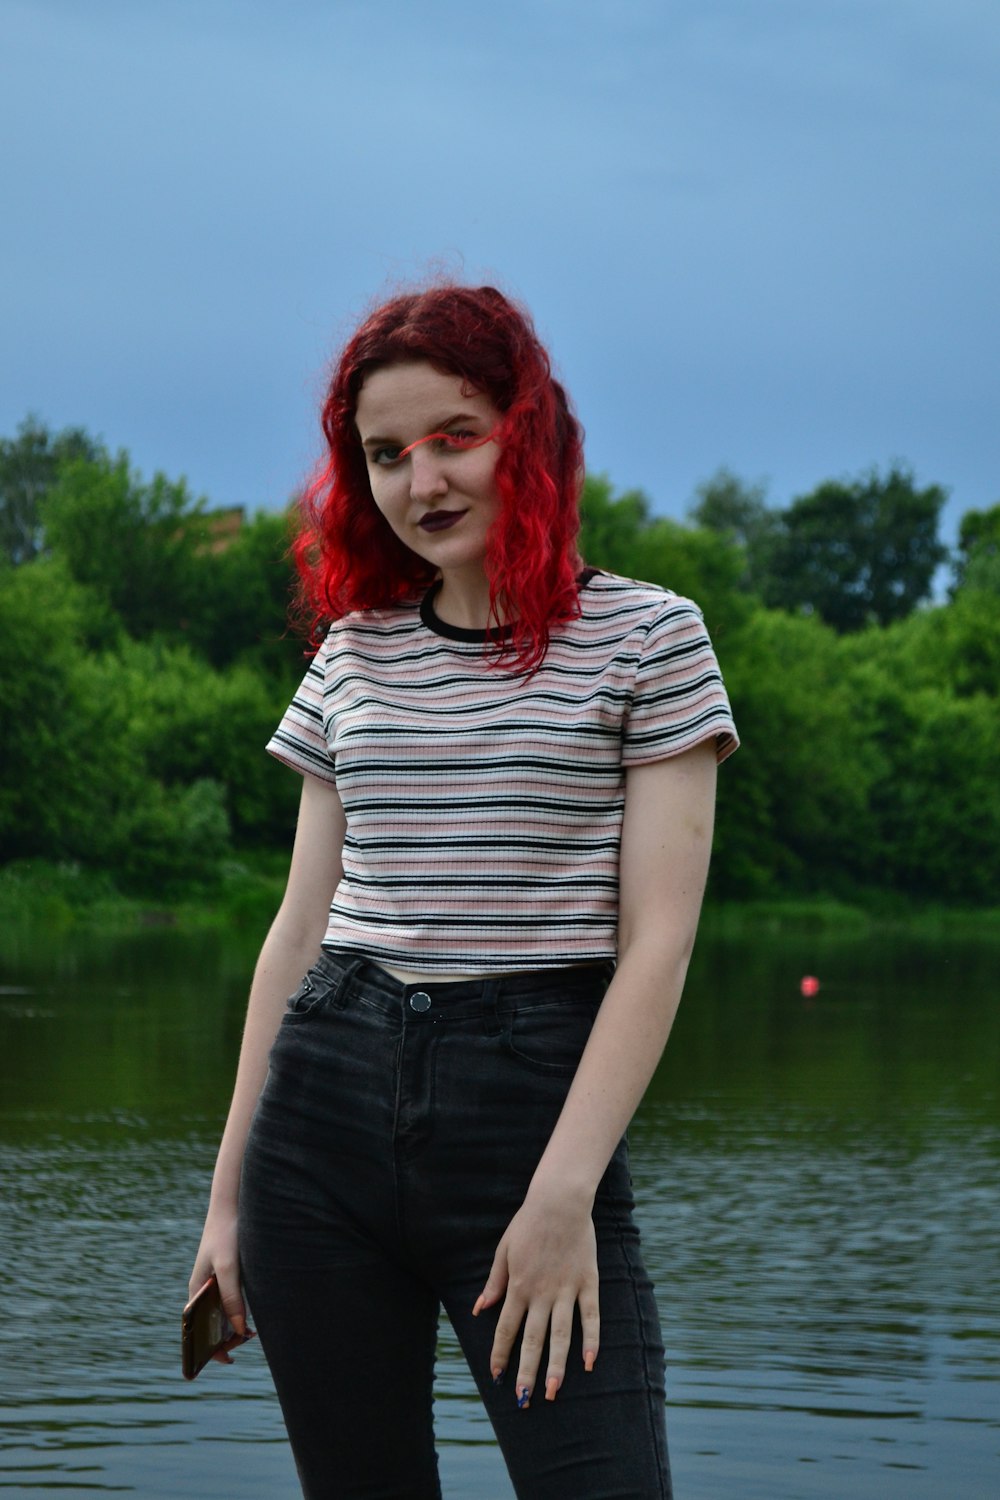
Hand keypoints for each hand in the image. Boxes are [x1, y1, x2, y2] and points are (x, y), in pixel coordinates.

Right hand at [188, 1203, 248, 1363]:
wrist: (233, 1205)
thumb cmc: (227, 1235)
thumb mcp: (229, 1268)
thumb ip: (232, 1298)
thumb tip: (238, 1328)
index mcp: (196, 1290)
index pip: (196, 1328)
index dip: (206, 1347)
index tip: (225, 1359)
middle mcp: (203, 1288)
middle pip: (209, 1323)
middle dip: (224, 1338)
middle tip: (244, 1345)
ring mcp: (216, 1281)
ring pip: (221, 1312)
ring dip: (232, 1326)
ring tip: (250, 1334)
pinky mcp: (229, 1273)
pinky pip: (230, 1300)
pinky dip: (238, 1312)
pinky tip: (251, 1317)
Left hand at [472, 1186, 598, 1406]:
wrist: (559, 1201)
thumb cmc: (528, 1224)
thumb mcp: (504, 1250)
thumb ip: (494, 1282)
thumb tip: (480, 1309)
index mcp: (518, 1286)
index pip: (506, 1329)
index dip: (501, 1354)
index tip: (497, 1377)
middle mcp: (541, 1293)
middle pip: (532, 1340)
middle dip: (527, 1371)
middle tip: (524, 1399)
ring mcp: (566, 1289)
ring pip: (560, 1335)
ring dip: (556, 1365)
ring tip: (553, 1392)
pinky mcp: (587, 1282)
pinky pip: (591, 1316)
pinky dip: (591, 1339)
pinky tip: (589, 1362)